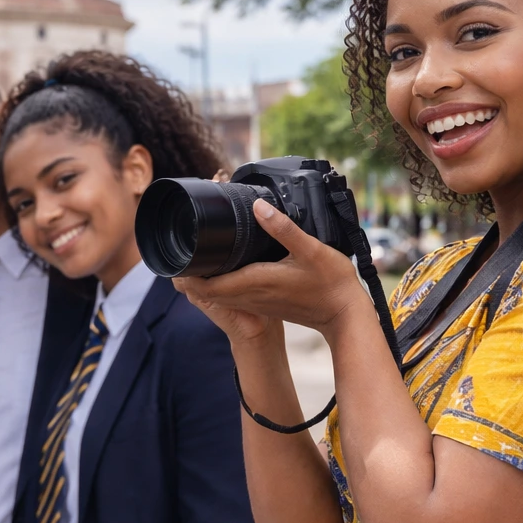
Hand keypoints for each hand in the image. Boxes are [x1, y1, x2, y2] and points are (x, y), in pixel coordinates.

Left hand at [175, 199, 364, 340]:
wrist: (345, 316)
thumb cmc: (331, 284)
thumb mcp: (310, 249)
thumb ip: (282, 228)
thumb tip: (258, 206)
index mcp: (256, 282)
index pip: (208, 285)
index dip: (187, 274)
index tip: (177, 256)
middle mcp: (252, 295)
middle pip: (207, 290)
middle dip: (191, 273)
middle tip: (183, 249)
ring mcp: (258, 302)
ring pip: (219, 294)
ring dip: (205, 279)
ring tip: (197, 256)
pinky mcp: (265, 304)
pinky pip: (234, 295)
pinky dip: (222, 283)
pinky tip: (226, 268)